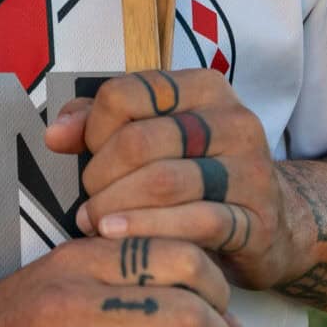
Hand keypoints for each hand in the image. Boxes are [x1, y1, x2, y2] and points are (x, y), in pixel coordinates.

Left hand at [44, 70, 312, 291]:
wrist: (271, 224)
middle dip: (100, 174)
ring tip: (92, 223)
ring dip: (115, 206)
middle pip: (141, 141)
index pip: (126, 92)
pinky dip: (148, 230)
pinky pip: (196, 223)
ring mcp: (250, 169)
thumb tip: (54, 134)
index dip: (93, 127)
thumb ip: (98, 124)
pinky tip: (118, 238)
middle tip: (86, 201)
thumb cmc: (196, 173)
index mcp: (203, 88)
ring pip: (164, 182)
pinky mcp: (257, 219)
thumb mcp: (152, 137)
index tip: (86, 155)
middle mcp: (233, 120)